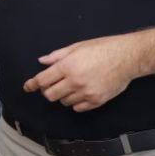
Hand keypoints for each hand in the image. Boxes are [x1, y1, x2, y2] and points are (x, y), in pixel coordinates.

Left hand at [22, 35, 142, 111]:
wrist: (127, 57)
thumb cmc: (102, 48)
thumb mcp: (77, 47)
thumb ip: (57, 56)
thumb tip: (42, 62)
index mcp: (68, 66)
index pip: (43, 80)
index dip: (33, 84)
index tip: (27, 87)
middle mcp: (75, 81)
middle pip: (50, 95)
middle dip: (48, 90)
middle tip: (52, 84)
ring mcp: (86, 93)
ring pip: (64, 102)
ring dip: (63, 95)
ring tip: (71, 85)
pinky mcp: (97, 101)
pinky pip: (78, 108)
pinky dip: (75, 102)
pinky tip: (80, 93)